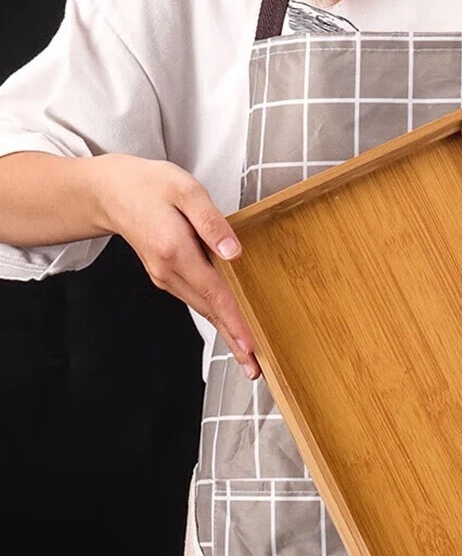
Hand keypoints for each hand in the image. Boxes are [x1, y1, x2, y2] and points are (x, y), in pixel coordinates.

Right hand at [91, 153, 259, 379]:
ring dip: (227, 334)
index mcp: (175, 250)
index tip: (250, 345)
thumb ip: (211, 221)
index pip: (213, 292)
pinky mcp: (168, 278)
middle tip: (257, 369)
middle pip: (210, 311)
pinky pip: (198, 301)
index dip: (234, 321)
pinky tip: (231, 328)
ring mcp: (166, 278)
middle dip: (234, 341)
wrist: (110, 192)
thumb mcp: (185, 190)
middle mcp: (169, 271)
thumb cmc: (148, 186)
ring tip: (249, 358)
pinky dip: (216, 317)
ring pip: (204, 310)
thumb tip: (234, 252)